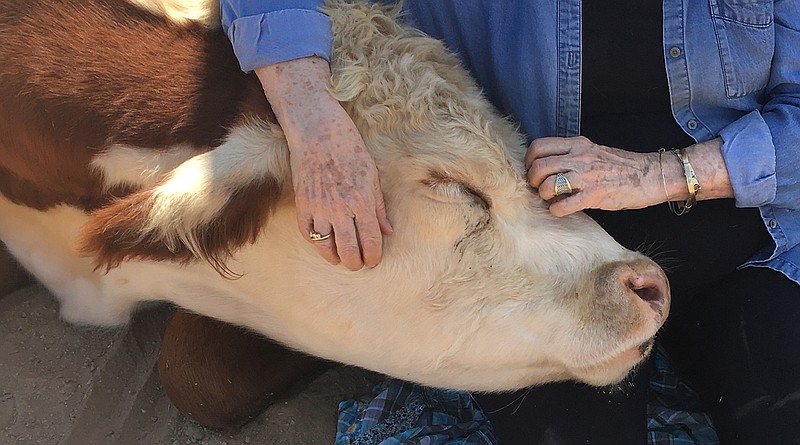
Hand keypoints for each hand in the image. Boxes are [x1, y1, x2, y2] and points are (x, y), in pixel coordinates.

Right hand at [256, 57, 392, 269]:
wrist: (317, 130)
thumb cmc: (349, 148)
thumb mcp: (372, 175)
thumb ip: (379, 207)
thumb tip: (387, 231)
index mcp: (362, 200)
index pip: (370, 240)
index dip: (373, 256)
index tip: (373, 261)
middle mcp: (341, 208)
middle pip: (349, 249)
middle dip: (355, 263)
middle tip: (358, 264)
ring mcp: (319, 207)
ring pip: (326, 246)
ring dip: (335, 257)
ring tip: (341, 259)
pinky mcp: (302, 203)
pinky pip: (308, 233)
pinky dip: (316, 243)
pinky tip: (324, 244)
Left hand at [525, 136, 665, 215]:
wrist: (651, 175)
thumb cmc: (622, 165)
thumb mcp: (594, 150)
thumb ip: (572, 153)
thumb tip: (548, 163)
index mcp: (578, 145)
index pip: (539, 146)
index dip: (529, 160)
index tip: (532, 170)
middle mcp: (580, 157)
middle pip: (539, 166)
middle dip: (533, 180)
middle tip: (539, 188)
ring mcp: (587, 176)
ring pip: (548, 185)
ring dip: (544, 196)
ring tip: (551, 199)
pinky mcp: (594, 195)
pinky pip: (563, 205)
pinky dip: (556, 210)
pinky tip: (560, 210)